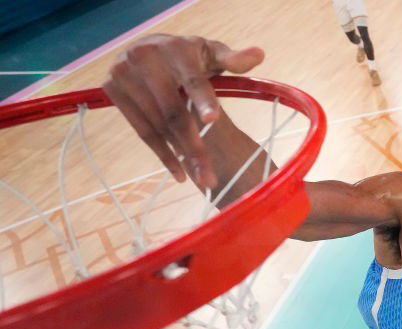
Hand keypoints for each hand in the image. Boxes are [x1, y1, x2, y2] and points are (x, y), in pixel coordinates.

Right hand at [103, 34, 263, 187]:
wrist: (148, 49)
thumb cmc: (189, 56)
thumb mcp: (212, 54)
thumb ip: (233, 60)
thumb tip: (259, 54)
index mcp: (176, 48)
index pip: (193, 80)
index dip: (203, 100)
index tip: (212, 121)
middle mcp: (145, 57)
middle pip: (173, 111)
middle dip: (194, 145)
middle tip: (211, 176)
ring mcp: (124, 72)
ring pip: (158, 124)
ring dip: (180, 155)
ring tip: (201, 178)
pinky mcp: (112, 88)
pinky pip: (140, 129)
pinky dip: (161, 153)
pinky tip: (178, 172)